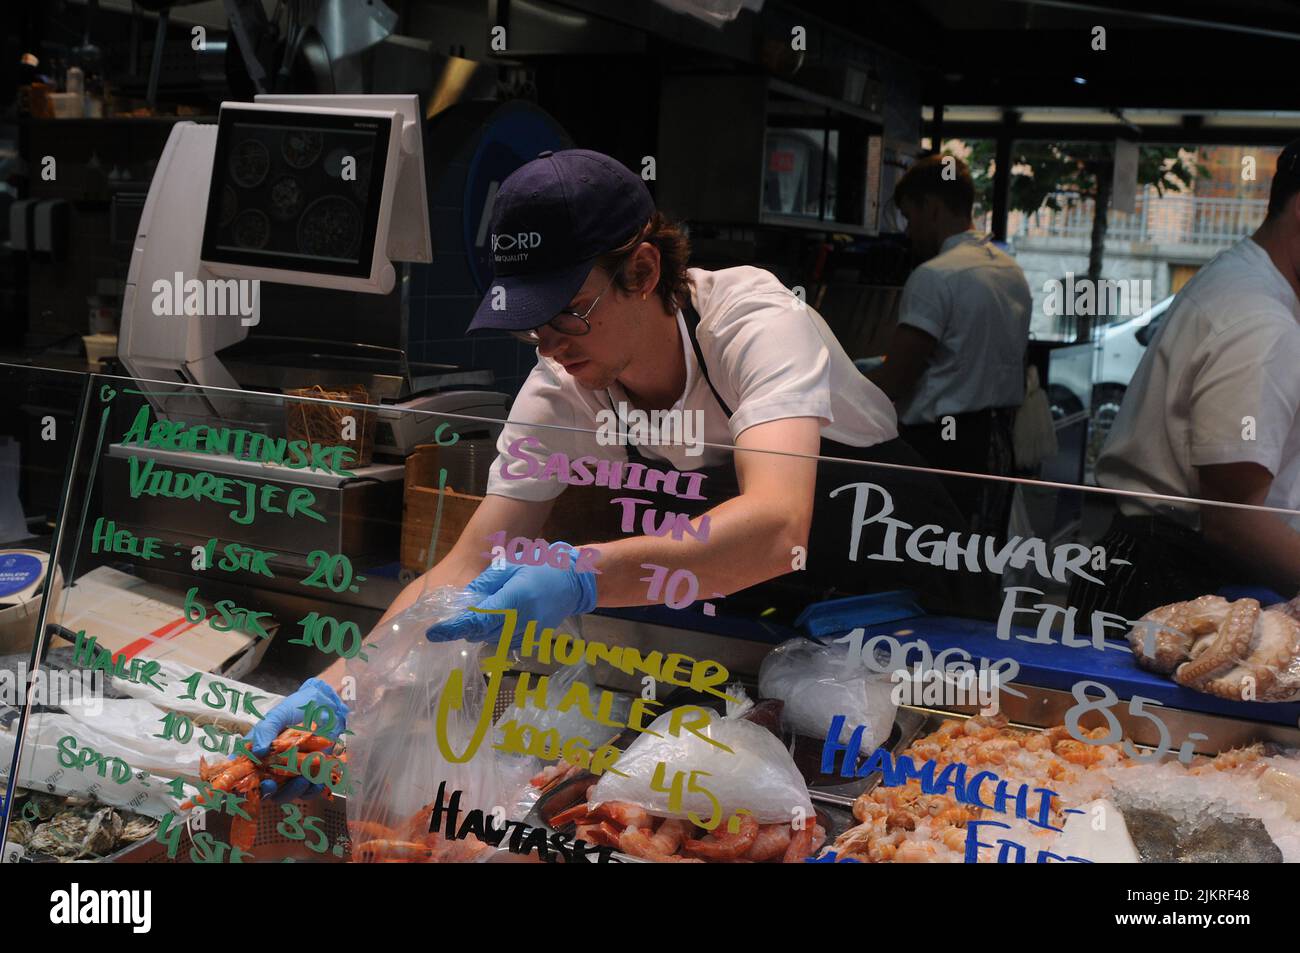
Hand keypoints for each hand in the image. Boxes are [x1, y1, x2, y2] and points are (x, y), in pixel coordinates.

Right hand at [241, 677, 348, 801]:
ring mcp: (290, 773)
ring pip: (285, 794)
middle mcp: (270, 767)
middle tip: (272, 786)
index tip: (247, 787)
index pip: (241, 774)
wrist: (324, 706)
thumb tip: (258, 751)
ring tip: (303, 779)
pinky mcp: (309, 775)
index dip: (241, 785)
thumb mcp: (277, 716)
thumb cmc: (295, 709)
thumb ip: (265, 731)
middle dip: (268, 792)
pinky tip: (318, 781)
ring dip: (292, 791)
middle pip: (263, 789)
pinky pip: (308, 792)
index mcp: (256, 754)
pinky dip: (312, 790)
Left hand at [426, 541, 596, 645]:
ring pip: (490, 639)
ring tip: (489, 609)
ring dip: (482, 629)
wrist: (574, 582)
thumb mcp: (510, 567)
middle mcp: (520, 621)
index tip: (434, 633)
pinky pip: (503, 641)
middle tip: (465, 611)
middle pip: (480, 633)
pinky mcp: (531, 639)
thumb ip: (486, 584)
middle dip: (468, 625)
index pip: (477, 620)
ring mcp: (527, 633)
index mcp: (513, 600)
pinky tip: (503, 616)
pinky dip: (495, 632)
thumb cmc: (541, 567)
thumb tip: (465, 600)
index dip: (454, 628)